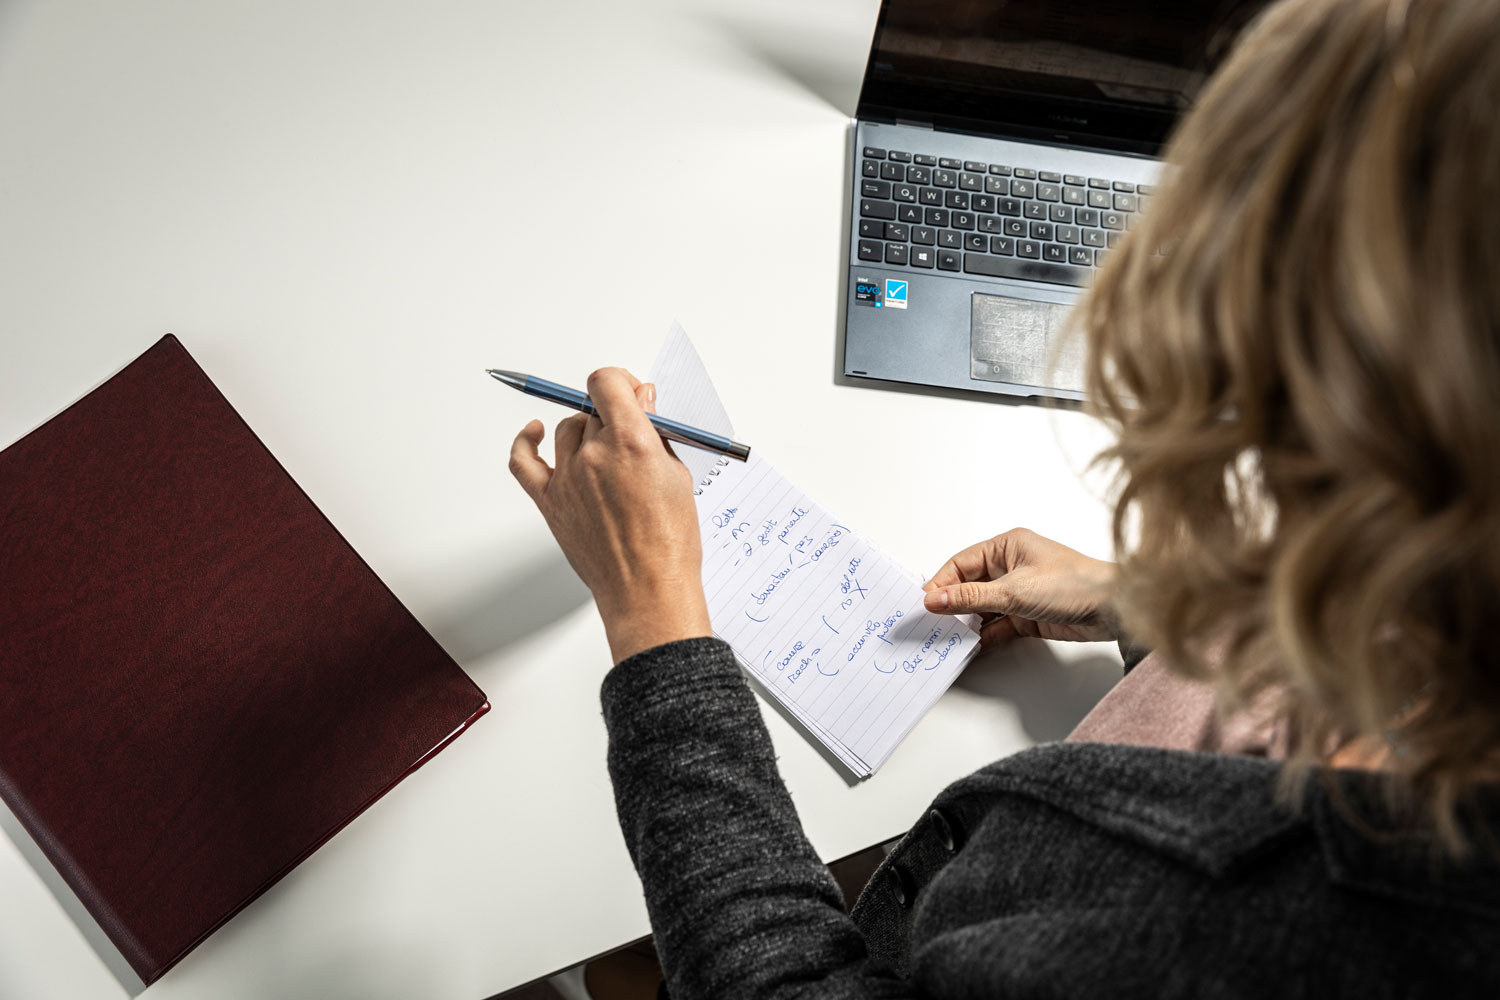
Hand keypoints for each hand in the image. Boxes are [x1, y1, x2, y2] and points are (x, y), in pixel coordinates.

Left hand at [508, 367, 711, 663]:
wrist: (647, 588)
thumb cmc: (669, 542)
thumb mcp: (678, 476)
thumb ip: (656, 434)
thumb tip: (643, 402)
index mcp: (631, 443)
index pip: (607, 383)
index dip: (620, 382)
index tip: (630, 393)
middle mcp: (594, 455)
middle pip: (592, 409)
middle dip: (612, 415)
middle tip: (630, 435)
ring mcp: (568, 477)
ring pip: (567, 429)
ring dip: (585, 431)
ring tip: (606, 452)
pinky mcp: (550, 501)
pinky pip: (523, 461)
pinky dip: (525, 441)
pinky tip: (534, 432)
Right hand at [922, 528, 1117, 647]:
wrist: (1116, 609)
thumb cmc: (1075, 584)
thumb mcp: (1014, 591)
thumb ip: (971, 598)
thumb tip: (935, 600)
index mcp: (1006, 547)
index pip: (961, 564)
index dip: (940, 584)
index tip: (923, 604)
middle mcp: (1011, 567)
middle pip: (969, 587)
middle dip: (952, 606)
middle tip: (931, 624)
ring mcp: (1019, 592)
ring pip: (982, 609)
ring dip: (968, 624)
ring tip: (948, 639)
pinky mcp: (1028, 615)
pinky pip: (997, 626)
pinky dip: (985, 636)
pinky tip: (972, 647)